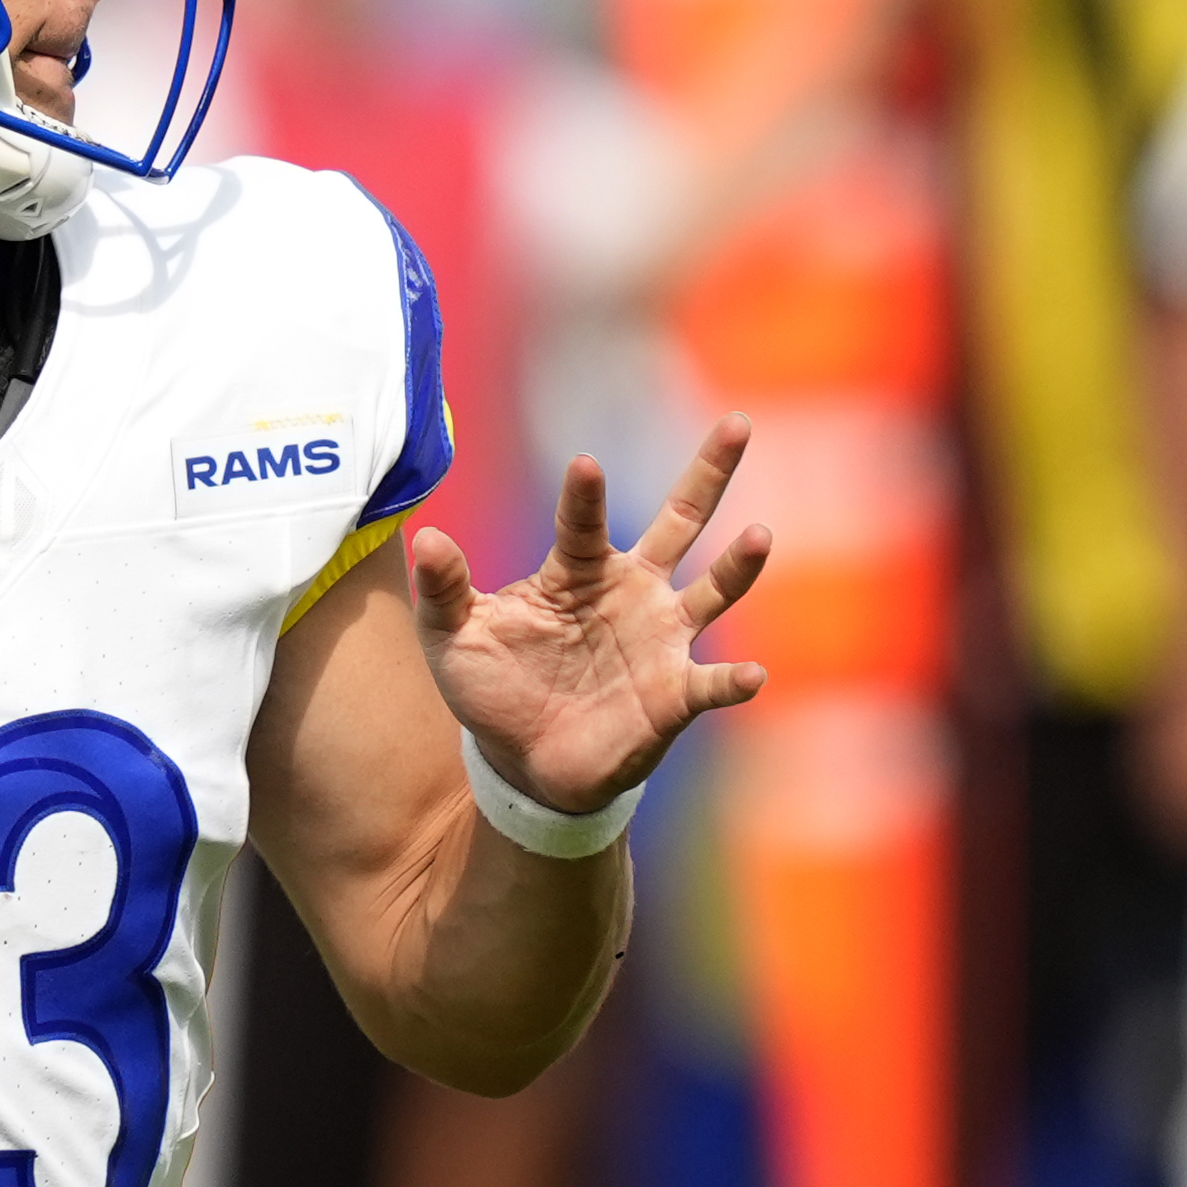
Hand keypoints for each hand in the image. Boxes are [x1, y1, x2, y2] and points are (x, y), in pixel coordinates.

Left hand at [411, 413, 771, 815]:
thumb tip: (427, 538)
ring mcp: (661, 640)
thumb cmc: (493, 687)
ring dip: (739, 566)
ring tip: (760, 534)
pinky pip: (713, 685)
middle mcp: (632, 593)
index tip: (584, 464)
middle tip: (737, 423)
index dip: (585, 496)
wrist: (524, 763)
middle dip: (709, 473)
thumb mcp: (453, 639)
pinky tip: (754, 674)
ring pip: (713, 592)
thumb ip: (443, 590)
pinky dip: (735, 680)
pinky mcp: (675, 695)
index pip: (584, 523)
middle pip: (682, 521)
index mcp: (578, 571)